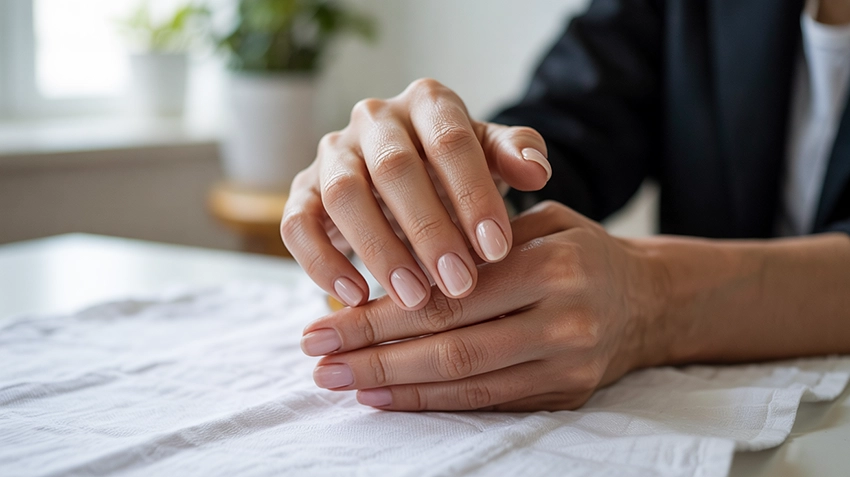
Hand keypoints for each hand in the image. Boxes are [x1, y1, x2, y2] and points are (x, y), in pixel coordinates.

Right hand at [281, 78, 551, 310]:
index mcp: (427, 102)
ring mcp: (332, 153)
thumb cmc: (455, 169)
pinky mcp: (302, 192)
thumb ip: (516, 155)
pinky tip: (356, 297)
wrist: (404, 177)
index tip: (497, 250)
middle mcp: (374, 120)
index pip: (450, 140)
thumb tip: (537, 171)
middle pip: (395, 169)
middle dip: (430, 230)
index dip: (473, 195)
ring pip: (344, 195)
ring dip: (379, 250)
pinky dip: (321, 262)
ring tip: (414, 299)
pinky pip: (298, 224)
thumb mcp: (491, 156)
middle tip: (460, 284)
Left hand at [299, 202, 663, 410]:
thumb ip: (474, 241)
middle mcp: (563, 318)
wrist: (650, 301)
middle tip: (315, 358)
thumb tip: (388, 269)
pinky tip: (385, 397)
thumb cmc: (580, 252)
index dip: (380, 312)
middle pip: (449, 343)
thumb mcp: (540, 223)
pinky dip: (430, 401)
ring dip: (391, 384)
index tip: (324, 319)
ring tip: (337, 380)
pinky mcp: (564, 395)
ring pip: (463, 380)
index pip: (449, 293)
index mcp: (552, 264)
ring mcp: (566, 364)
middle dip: (372, 353)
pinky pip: (486, 403)